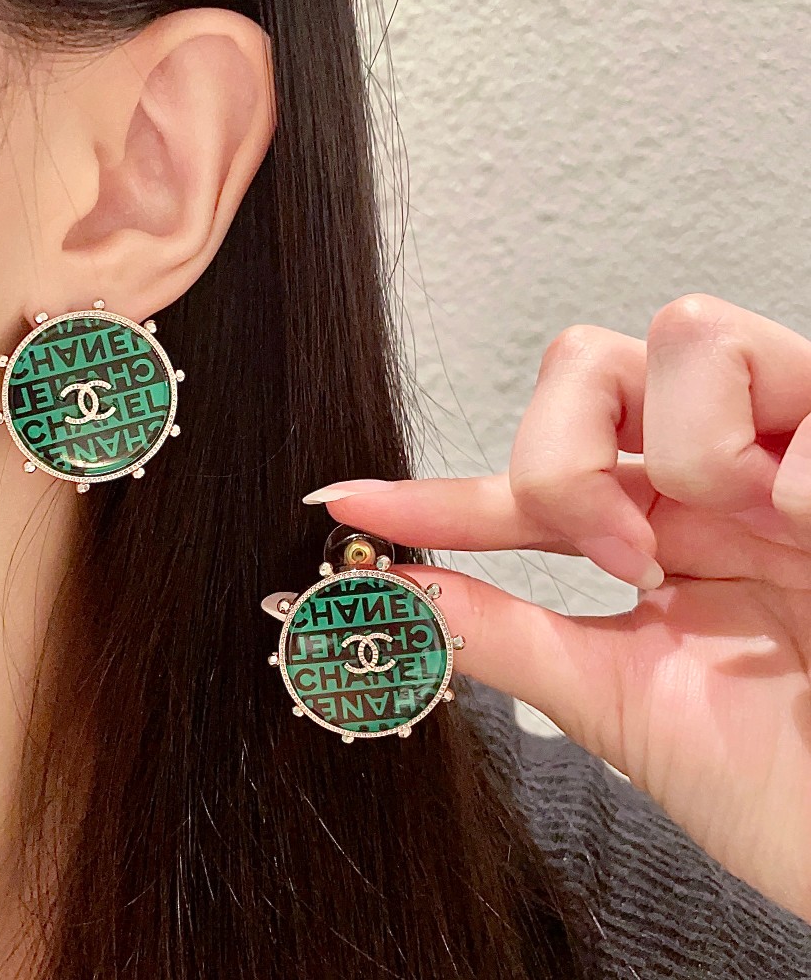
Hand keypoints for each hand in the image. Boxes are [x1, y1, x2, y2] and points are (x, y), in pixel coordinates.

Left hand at [304, 294, 810, 924]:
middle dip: (566, 457)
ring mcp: (792, 452)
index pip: (521, 486)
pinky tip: (806, 525)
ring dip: (687, 450)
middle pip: (586, 360)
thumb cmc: (782, 780)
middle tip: (618, 555)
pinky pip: (809, 384)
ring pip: (688, 332)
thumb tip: (400, 601)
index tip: (347, 505)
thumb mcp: (619, 701)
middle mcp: (715, 475)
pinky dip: (792, 462)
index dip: (431, 495)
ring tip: (744, 531)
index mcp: (657, 530)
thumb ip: (509, 636)